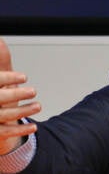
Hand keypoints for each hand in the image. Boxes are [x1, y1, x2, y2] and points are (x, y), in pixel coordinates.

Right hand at [0, 38, 39, 154]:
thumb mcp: (0, 72)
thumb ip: (1, 58)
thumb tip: (1, 40)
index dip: (8, 78)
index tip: (25, 76)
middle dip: (16, 95)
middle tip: (34, 90)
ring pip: (3, 116)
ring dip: (23, 111)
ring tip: (39, 106)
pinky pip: (5, 133)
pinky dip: (20, 130)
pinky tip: (34, 127)